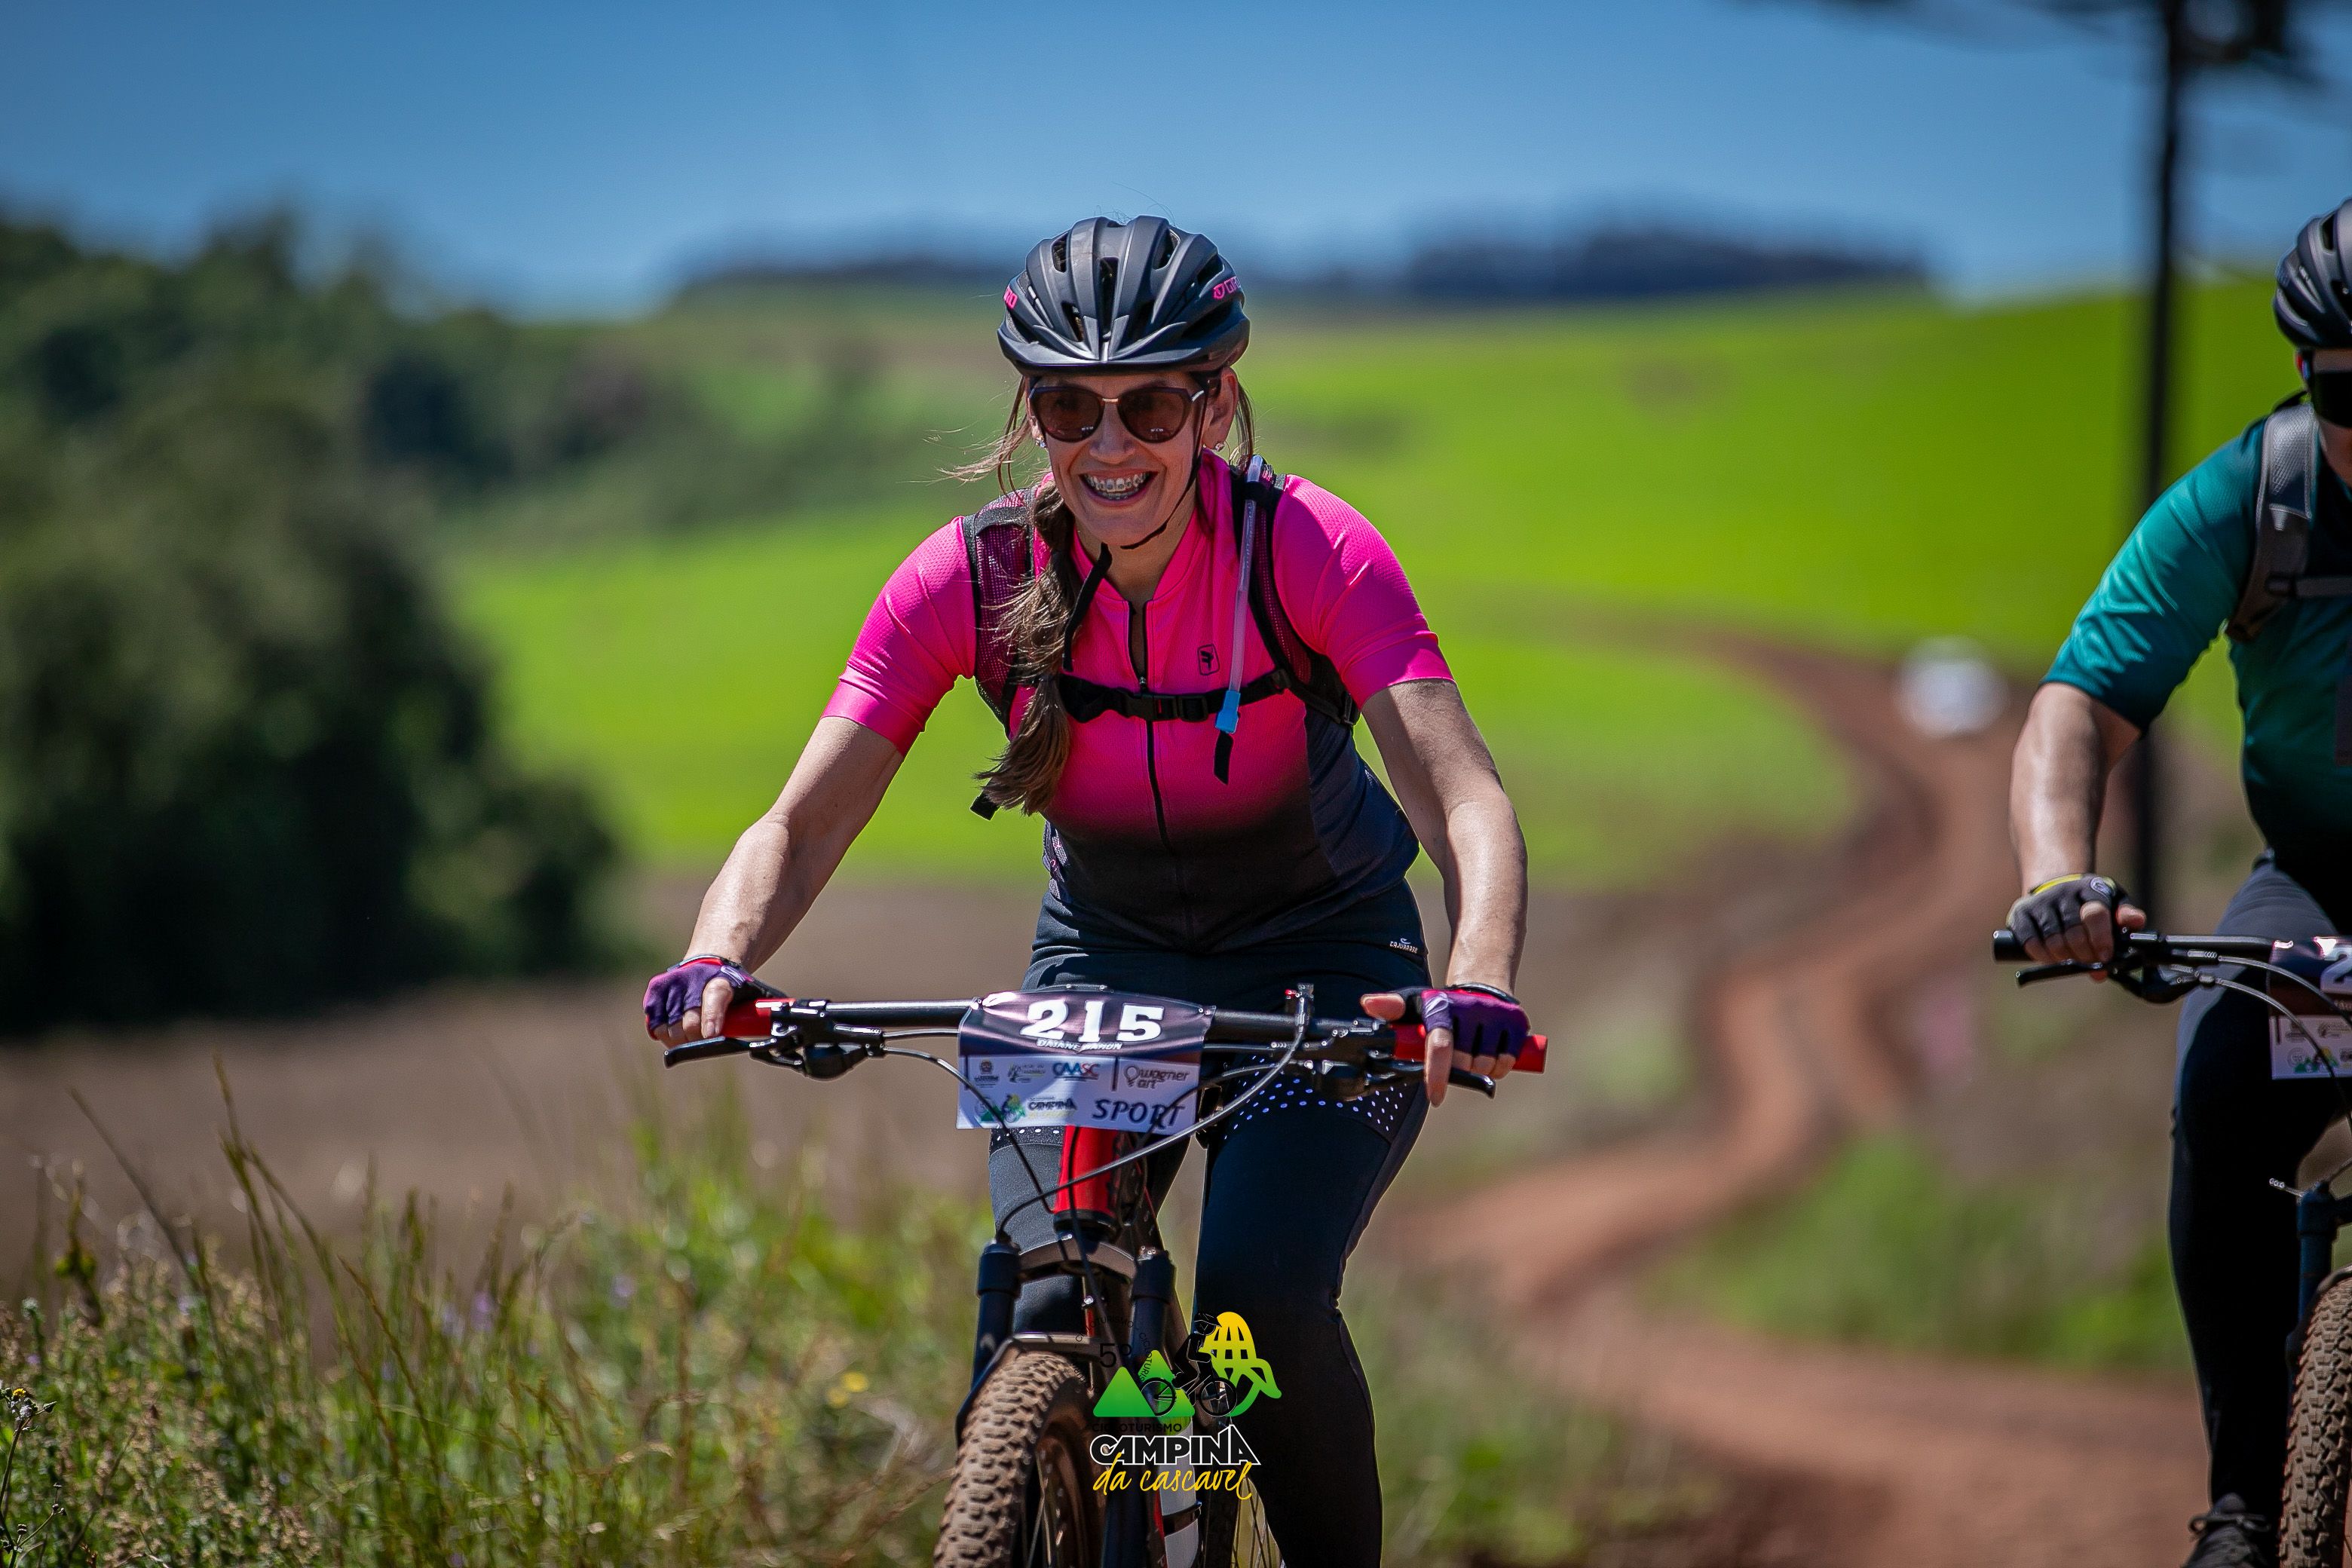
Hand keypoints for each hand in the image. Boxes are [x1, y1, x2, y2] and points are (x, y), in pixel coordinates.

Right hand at [644, 955, 751, 1044]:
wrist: (712, 961)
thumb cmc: (733, 987)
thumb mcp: (752, 994)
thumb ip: (759, 1014)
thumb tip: (773, 1035)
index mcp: (722, 980)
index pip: (714, 997)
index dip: (711, 1018)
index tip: (711, 1034)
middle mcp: (694, 980)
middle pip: (689, 1024)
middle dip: (697, 1039)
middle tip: (705, 1039)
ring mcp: (672, 984)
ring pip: (668, 1029)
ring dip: (679, 1040)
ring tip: (689, 1037)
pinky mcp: (657, 989)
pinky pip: (655, 1024)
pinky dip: (664, 1033)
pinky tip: (674, 1030)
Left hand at [1359, 985, 1527, 1105]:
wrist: (1480, 987)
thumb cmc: (1441, 1005)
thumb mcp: (1414, 1003)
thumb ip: (1391, 1007)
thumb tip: (1367, 1005)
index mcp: (1442, 1006)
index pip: (1440, 1046)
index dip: (1436, 1075)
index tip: (1435, 1098)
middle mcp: (1470, 1008)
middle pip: (1464, 1062)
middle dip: (1457, 1068)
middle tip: (1454, 1058)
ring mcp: (1495, 1015)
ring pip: (1487, 1064)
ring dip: (1478, 1069)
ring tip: (1471, 1053)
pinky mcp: (1516, 1023)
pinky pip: (1507, 1061)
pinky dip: (1498, 1068)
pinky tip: (1491, 1056)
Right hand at [2008, 874, 2146, 974]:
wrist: (2055, 886)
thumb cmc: (2090, 902)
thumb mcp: (2113, 902)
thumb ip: (2125, 914)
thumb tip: (2136, 921)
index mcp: (2090, 889)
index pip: (2095, 914)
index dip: (2101, 939)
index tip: (2105, 958)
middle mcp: (2062, 893)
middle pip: (2073, 932)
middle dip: (2085, 955)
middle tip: (2092, 966)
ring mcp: (2040, 902)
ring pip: (2052, 940)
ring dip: (2065, 958)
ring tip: (2074, 963)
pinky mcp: (2021, 913)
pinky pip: (2030, 942)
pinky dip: (2043, 956)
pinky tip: (2053, 959)